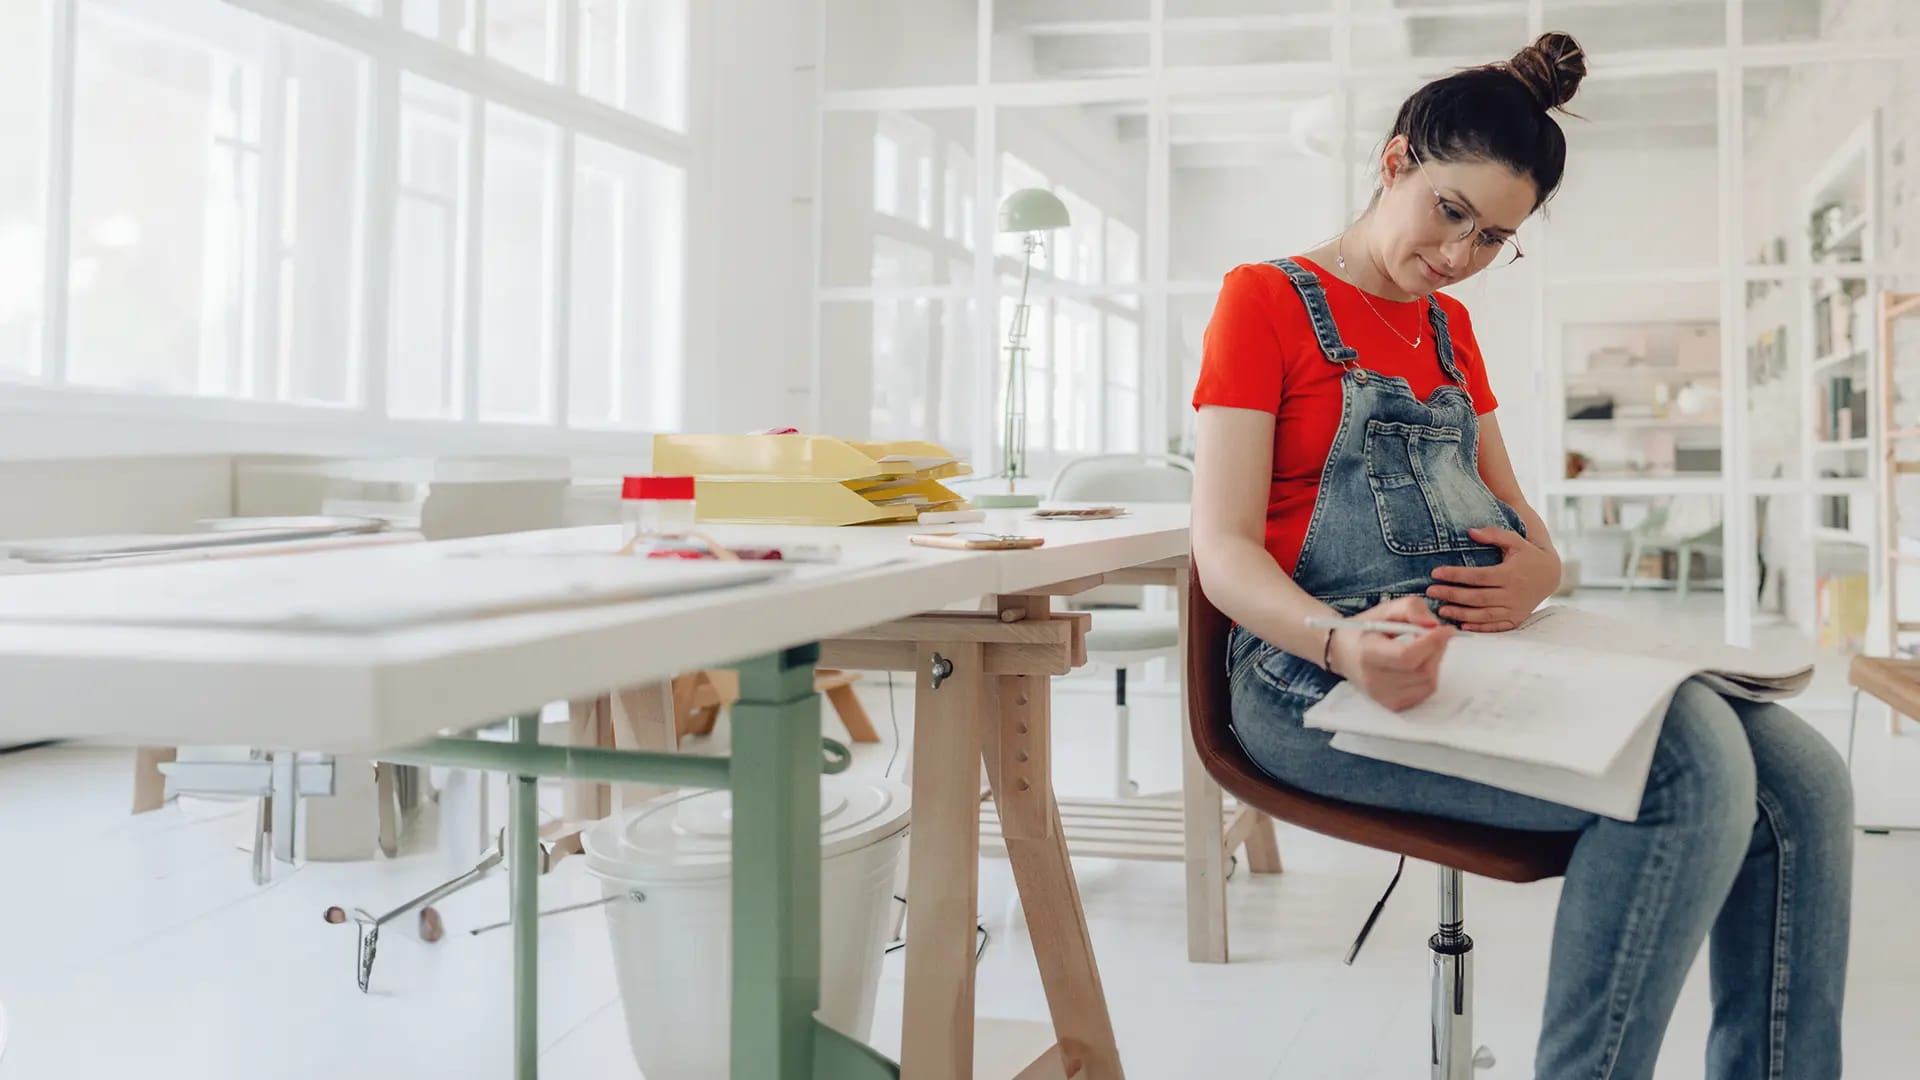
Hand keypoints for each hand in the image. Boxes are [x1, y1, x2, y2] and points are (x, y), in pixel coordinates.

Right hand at [1327, 596, 1455, 711]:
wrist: (1343, 653)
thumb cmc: (1364, 630)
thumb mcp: (1385, 610)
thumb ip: (1411, 608)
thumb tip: (1434, 624)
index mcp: (1368, 653)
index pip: (1407, 656)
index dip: (1431, 643)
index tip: (1445, 629)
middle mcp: (1374, 679)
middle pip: (1422, 670)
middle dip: (1437, 650)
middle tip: (1437, 635)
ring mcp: (1383, 696)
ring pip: (1428, 682)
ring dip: (1435, 662)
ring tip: (1426, 648)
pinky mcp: (1392, 704)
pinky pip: (1425, 692)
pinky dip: (1430, 675)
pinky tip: (1420, 663)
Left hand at [1425, 527, 1559, 632]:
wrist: (1551, 575)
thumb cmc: (1528, 555)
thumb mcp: (1515, 540)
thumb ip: (1494, 535)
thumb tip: (1470, 532)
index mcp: (1510, 574)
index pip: (1477, 576)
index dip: (1455, 575)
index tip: (1435, 573)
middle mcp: (1512, 594)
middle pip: (1477, 597)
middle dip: (1452, 595)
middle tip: (1430, 592)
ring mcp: (1514, 609)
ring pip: (1484, 614)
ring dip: (1461, 614)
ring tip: (1441, 610)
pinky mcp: (1516, 619)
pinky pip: (1496, 626)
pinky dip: (1479, 627)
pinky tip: (1462, 625)